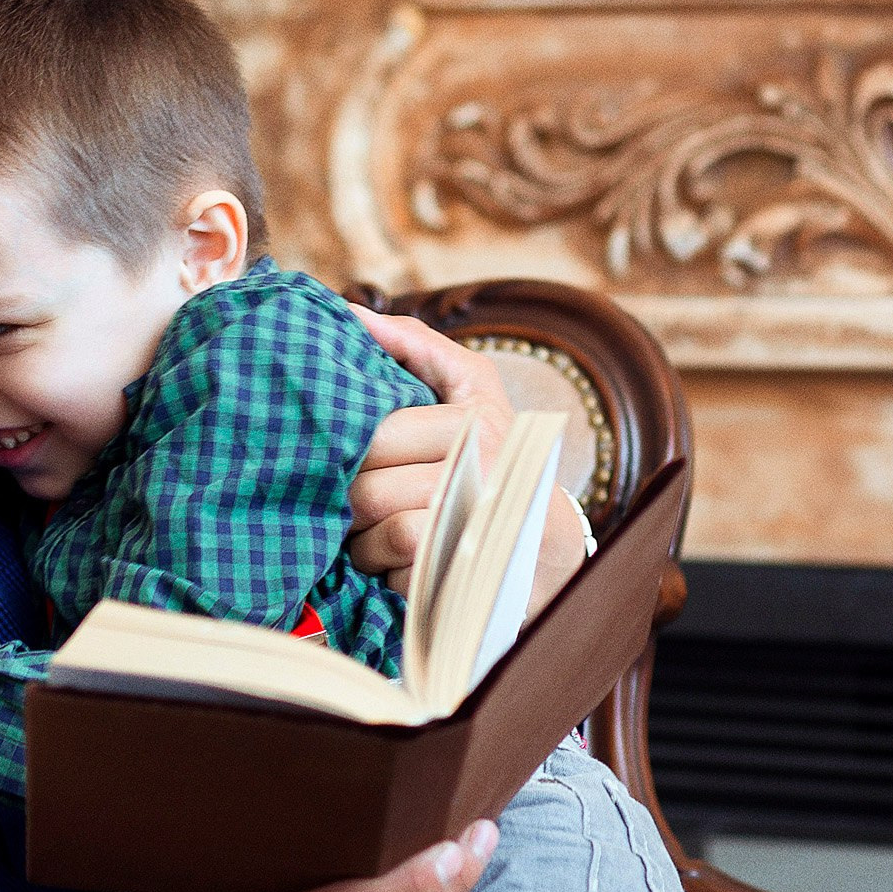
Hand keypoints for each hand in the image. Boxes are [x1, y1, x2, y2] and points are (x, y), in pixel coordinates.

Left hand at [346, 304, 586, 612]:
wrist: (543, 545)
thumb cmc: (492, 455)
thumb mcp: (470, 389)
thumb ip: (416, 346)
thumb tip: (350, 312)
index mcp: (475, 424)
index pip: (376, 438)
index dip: (349, 456)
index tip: (351, 461)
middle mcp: (483, 473)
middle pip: (369, 492)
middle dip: (352, 505)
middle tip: (359, 505)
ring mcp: (478, 530)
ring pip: (383, 536)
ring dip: (367, 546)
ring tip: (378, 537)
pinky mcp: (469, 578)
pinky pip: (399, 577)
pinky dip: (390, 577)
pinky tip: (404, 568)